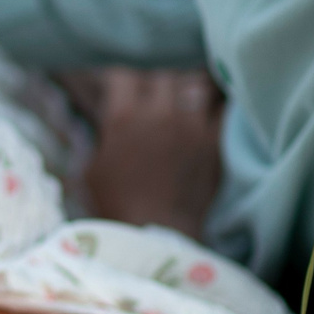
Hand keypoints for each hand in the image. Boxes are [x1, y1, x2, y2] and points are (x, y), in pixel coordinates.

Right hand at [75, 68, 225, 237]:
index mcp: (123, 116)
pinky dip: (215, 107)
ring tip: (184, 97)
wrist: (156, 238)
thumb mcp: (91, 169)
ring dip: (188, 88)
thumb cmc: (115, 207)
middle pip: (162, 75)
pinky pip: (222, 108)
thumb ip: (102, 138)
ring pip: (196, 83)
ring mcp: (192, 126)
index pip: (124, 75)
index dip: (120, 81)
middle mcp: (160, 113)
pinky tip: (209, 110)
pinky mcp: (214, 142)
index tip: (120, 89)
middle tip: (152, 96)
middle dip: (155, 83)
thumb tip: (107, 124)